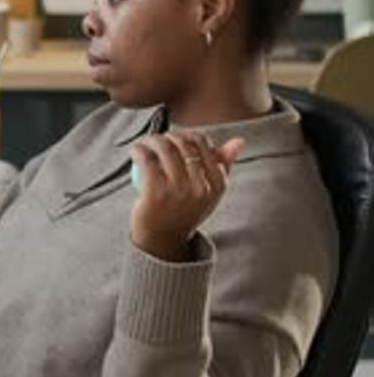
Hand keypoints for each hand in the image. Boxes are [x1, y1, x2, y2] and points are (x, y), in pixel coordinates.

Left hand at [130, 132, 244, 260]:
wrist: (163, 240)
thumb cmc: (186, 210)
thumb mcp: (210, 192)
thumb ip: (225, 165)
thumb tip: (240, 140)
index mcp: (217, 184)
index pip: (202, 143)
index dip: (187, 135)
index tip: (177, 140)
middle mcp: (200, 187)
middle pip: (183, 143)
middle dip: (168, 136)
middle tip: (159, 141)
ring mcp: (178, 190)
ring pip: (165, 147)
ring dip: (152, 139)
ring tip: (147, 144)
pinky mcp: (156, 192)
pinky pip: (147, 159)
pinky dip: (139, 150)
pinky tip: (136, 150)